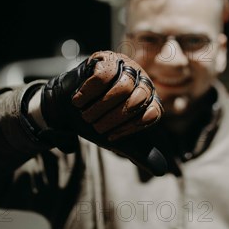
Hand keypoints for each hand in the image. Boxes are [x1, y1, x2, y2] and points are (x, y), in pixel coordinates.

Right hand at [40, 51, 167, 175]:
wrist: (67, 109)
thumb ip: (140, 153)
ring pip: (122, 87)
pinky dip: (88, 93)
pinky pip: (102, 76)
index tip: (110, 137)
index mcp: (150, 99)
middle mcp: (143, 80)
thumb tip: (161, 170)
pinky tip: (79, 100)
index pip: (152, 114)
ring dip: (99, 107)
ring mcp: (126, 66)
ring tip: (86, 114)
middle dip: (112, 119)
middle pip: (137, 99)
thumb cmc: (97, 122)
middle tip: (94, 126)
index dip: (129, 128)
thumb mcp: (118, 139)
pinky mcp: (106, 58)